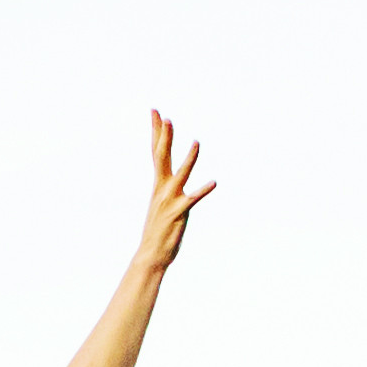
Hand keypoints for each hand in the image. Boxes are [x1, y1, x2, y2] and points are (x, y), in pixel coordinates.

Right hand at [135, 111, 216, 265]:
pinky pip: (193, 199)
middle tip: (166, 117)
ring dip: (189, 159)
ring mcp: (170, 200)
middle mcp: (162, 188)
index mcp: (158, 184)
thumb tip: (168, 178)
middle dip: (165, 137)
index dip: (156, 131)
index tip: (155, 111)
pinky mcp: (180, 212)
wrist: (152, 254)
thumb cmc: (159, 229)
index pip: (156, 151)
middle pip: (162, 157)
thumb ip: (166, 189)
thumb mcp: (161, 203)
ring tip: (197, 142)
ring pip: (181, 174)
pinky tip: (214, 183)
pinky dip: (203, 191)